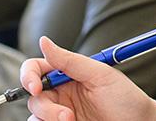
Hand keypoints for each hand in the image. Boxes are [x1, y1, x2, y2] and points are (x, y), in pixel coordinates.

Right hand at [22, 36, 155, 120]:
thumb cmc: (126, 99)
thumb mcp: (100, 75)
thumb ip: (69, 60)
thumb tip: (43, 41)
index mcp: (66, 75)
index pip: (35, 70)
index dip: (28, 76)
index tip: (37, 87)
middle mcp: (61, 95)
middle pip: (34, 97)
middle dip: (46, 108)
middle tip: (67, 116)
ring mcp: (61, 114)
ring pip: (36, 117)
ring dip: (49, 120)